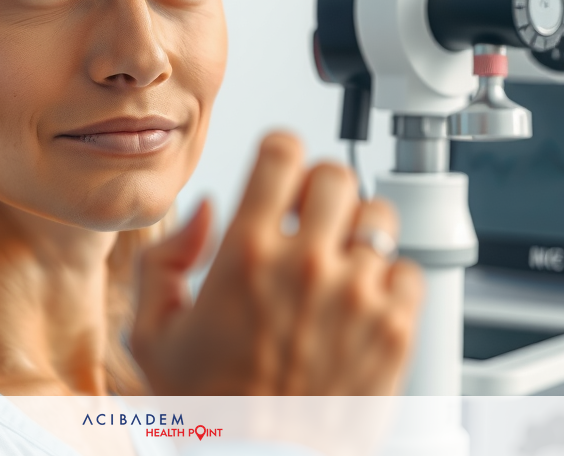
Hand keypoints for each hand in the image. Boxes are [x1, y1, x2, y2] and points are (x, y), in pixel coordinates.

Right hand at [131, 131, 422, 394]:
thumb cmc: (211, 412)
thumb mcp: (154, 334)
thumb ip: (165, 260)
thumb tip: (206, 212)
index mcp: (245, 254)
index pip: (283, 151)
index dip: (280, 154)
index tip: (280, 171)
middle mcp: (305, 265)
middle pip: (335, 174)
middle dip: (320, 189)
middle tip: (311, 217)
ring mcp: (356, 295)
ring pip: (378, 214)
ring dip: (358, 231)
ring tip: (340, 261)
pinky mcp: (395, 329)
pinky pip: (408, 269)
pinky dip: (390, 278)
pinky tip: (364, 301)